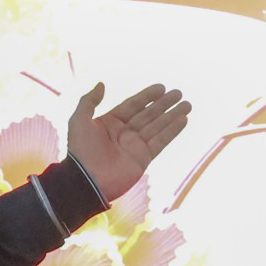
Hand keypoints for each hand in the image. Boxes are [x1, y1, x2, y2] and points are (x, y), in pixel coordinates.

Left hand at [67, 83, 190, 205]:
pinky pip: (161, 141)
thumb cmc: (80, 151)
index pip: (133, 105)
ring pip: (158, 126)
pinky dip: (172, 130)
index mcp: (110, 123)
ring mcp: (135, 146)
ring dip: (173, 115)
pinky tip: (183, 120)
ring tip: (187, 104)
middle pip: (149, 114)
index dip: (147, 96)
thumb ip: (89, 101)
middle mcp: (125, 133)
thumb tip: (101, 84)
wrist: (86, 182)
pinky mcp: (144, 158)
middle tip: (179, 93)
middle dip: (164, 104)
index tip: (161, 87)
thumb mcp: (78, 121)